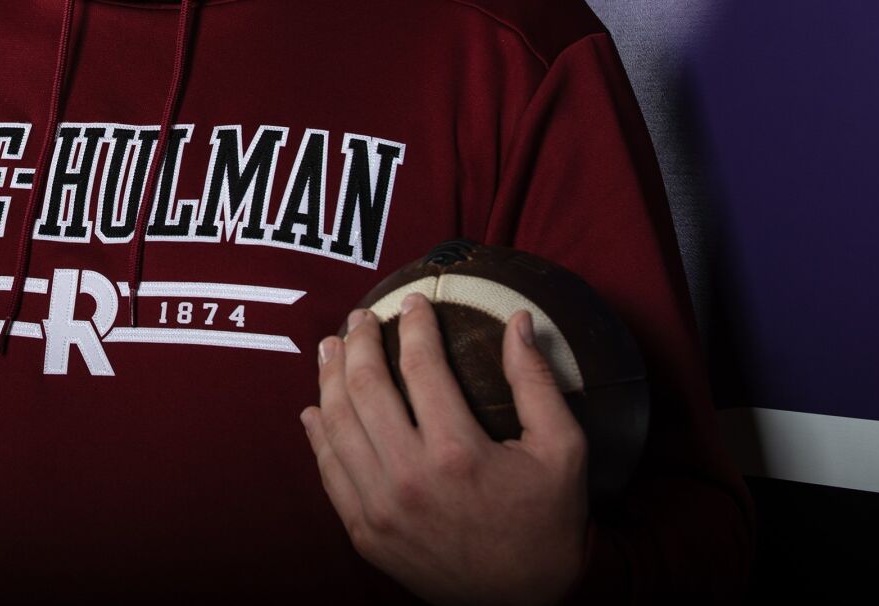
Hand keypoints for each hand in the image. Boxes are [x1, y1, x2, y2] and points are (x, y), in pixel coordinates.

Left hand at [301, 295, 588, 605]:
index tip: (413, 302)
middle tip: (360, 318)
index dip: (415, 324)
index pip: (421, 364)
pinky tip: (317, 408)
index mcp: (458, 452)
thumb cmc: (548, 522)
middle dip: (359, 341)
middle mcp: (410, 478)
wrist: (526, 604)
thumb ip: (537, 381)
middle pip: (365, 387)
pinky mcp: (365, 533)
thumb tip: (521, 321)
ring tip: (332, 348)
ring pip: (337, 425)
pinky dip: (319, 435)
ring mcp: (380, 509)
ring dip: (329, 378)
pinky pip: (329, 472)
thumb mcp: (562, 450)